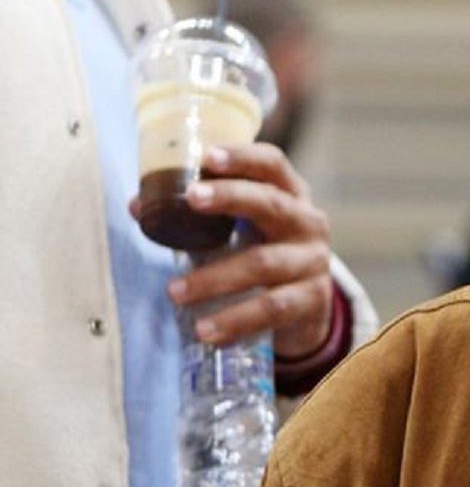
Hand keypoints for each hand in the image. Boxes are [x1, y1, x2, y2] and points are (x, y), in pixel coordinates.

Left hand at [150, 144, 333, 356]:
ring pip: (263, 264)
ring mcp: (313, 262)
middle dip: (231, 197)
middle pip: (272, 204)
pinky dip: (235, 320)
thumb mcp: (243, 229)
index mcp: (291, 195)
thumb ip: (200, 217)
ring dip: (215, 277)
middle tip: (190, 199)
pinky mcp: (313, 300)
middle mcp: (308, 223)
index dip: (243, 157)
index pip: (272, 165)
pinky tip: (206, 330)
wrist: (307, 308)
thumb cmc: (265, 254)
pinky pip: (271, 309)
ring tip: (174, 291)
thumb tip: (138, 205)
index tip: (207, 156)